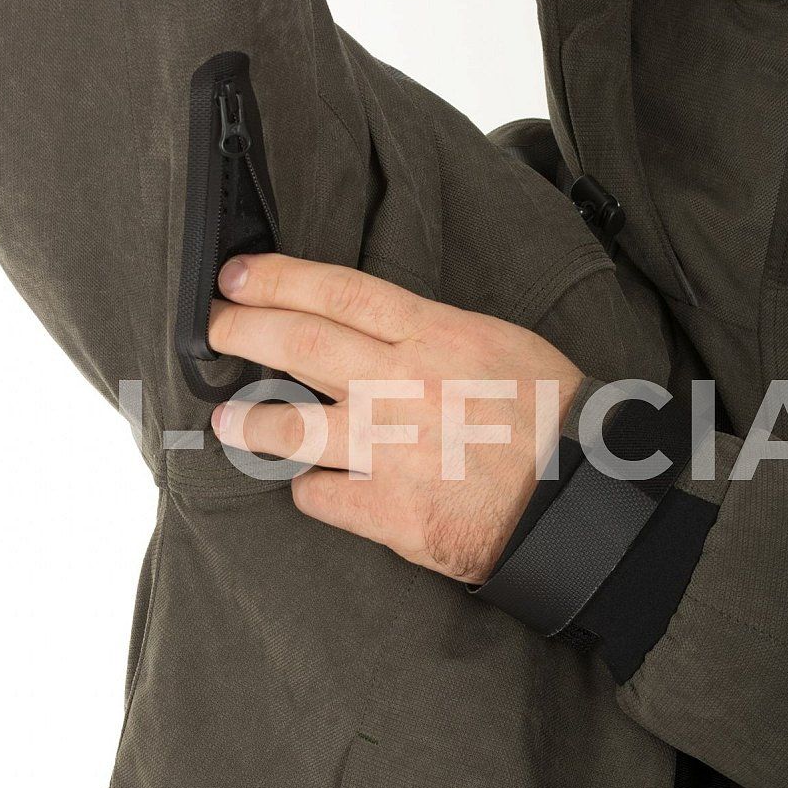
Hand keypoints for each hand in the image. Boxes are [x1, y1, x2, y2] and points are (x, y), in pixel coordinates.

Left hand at [208, 253, 583, 583]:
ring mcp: (390, 449)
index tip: (236, 276)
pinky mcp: (388, 511)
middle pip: (300, 344)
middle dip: (240, 329)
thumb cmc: (551, 418)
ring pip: (290, 426)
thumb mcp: (500, 346)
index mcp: (436, 337)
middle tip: (208, 326)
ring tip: (226, 420)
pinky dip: (311, 492)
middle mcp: (403, 385)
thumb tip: (378, 331)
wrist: (580, 502)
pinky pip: (321, 497)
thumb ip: (434, 335)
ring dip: (249, 420)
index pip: (339, 293)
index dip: (278, 279)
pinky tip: (316, 489)